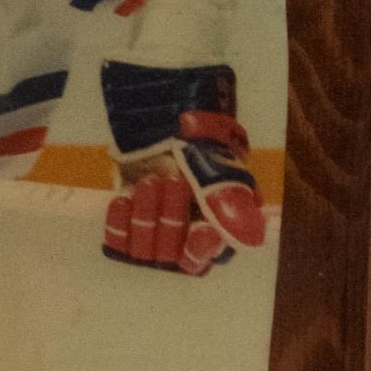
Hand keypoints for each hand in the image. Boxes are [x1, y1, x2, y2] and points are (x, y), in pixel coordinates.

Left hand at [99, 64, 267, 275]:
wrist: (161, 115)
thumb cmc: (198, 141)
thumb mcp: (216, 169)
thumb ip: (230, 204)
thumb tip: (251, 238)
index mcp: (218, 226)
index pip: (209, 255)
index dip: (203, 248)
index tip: (202, 229)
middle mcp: (186, 234)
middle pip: (175, 252)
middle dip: (172, 220)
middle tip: (172, 182)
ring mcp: (156, 228)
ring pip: (147, 247)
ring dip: (146, 218)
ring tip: (148, 182)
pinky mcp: (129, 219)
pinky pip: (120, 240)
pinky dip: (119, 225)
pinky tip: (121, 201)